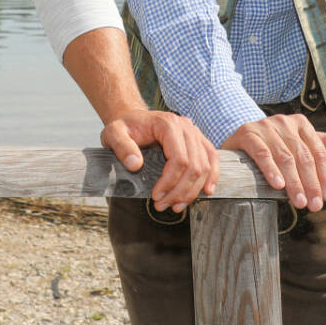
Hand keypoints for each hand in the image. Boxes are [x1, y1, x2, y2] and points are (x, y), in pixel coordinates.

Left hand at [100, 111, 218, 211]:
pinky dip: (212, 176)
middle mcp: (186, 126)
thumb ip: (122, 147)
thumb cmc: (124, 127)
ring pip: (205, 165)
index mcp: (168, 124)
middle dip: (180, 191)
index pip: (179, 159)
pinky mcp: (198, 140)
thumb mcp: (114, 133)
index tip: (156, 196)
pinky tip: (207, 191)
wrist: (132, 119)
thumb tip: (136, 165)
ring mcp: (194, 133)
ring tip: (177, 205)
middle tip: (163, 205)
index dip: (170, 182)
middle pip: (195, 165)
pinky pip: (212, 158)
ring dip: (193, 190)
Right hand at [222, 114, 325, 212]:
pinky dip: (271, 170)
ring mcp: (265, 126)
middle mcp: (284, 122)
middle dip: (311, 183)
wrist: (239, 138)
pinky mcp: (247, 133)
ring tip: (299, 202)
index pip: (319, 152)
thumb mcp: (300, 143)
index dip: (325, 175)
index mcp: (301, 124)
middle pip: (303, 156)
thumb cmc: (275, 144)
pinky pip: (262, 153)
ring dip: (294, 182)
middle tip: (315, 206)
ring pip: (285, 157)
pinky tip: (278, 185)